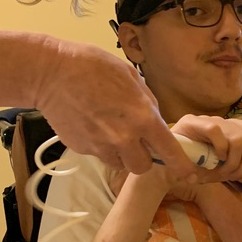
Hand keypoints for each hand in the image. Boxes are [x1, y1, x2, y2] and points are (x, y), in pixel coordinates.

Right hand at [37, 39, 196, 178]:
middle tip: (137, 143)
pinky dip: (100, 146)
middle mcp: (123, 137)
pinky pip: (99, 155)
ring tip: (111, 131)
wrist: (51, 72)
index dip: (182, 166)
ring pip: (120, 164)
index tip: (190, 175)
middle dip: (143, 158)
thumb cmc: (92, 66)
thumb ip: (147, 101)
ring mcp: (100, 146)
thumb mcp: (130, 76)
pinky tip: (93, 125)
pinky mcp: (82, 148)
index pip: (169, 152)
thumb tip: (153, 116)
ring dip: (121, 154)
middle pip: (142, 167)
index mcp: (142, 118)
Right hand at [171, 115, 241, 182]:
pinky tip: (211, 158)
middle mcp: (226, 124)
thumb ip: (241, 174)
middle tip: (232, 175)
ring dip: (231, 164)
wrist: (165, 167)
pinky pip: (218, 133)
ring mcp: (211, 121)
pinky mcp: (194, 122)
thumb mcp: (222, 172)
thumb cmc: (193, 167)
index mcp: (234, 132)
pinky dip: (218, 149)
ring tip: (219, 172)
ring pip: (239, 141)